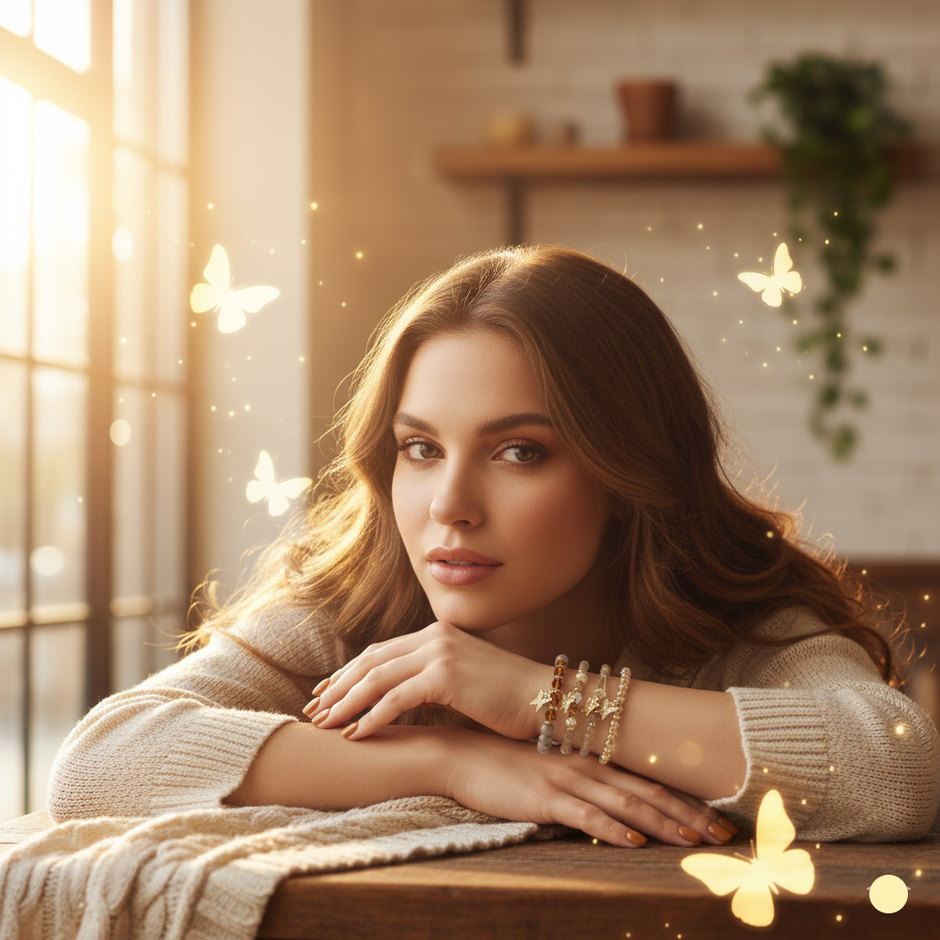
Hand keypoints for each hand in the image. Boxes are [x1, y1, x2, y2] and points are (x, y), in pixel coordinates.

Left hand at [304, 621, 543, 740]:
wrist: (547, 699)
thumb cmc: (509, 698)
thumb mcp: (464, 681)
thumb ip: (433, 682)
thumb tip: (401, 700)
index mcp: (436, 634)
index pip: (379, 652)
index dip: (347, 673)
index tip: (324, 693)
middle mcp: (433, 637)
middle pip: (370, 661)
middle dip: (337, 687)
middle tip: (312, 710)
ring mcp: (440, 653)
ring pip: (376, 678)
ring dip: (345, 703)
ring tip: (325, 725)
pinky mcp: (446, 676)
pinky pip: (396, 698)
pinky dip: (372, 716)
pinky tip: (356, 735)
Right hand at [444, 730, 731, 847]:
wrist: (462, 754)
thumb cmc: (505, 764)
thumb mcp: (550, 770)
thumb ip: (582, 785)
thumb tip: (613, 807)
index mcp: (591, 761)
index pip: (648, 781)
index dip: (686, 800)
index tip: (719, 818)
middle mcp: (585, 767)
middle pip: (647, 792)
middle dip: (690, 814)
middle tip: (726, 835)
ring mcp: (565, 780)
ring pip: (624, 803)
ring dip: (663, 821)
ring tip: (695, 840)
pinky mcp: (542, 796)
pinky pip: (583, 814)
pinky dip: (612, 828)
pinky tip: (633, 841)